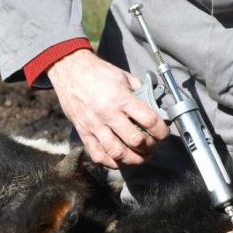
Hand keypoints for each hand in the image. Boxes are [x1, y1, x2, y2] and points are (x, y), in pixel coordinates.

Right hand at [47, 49, 169, 168]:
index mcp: (120, 98)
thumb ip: (140, 92)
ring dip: (133, 159)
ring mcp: (94, 125)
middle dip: (149, 147)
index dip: (161, 130)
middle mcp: (107, 114)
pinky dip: (111, 162)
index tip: (163, 133)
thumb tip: (155, 107)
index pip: (149, 120)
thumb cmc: (97, 72)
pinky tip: (119, 159)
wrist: (69, 70)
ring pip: (117, 153)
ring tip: (140, 156)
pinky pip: (98, 155)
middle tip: (152, 146)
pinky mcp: (83, 133)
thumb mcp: (123, 76)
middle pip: (135, 141)